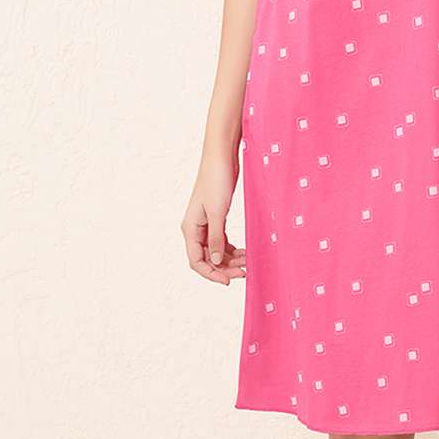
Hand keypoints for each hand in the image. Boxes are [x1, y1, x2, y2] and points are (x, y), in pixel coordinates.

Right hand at [182, 148, 246, 283]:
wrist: (222, 157)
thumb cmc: (216, 181)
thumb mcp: (217, 212)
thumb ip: (215, 238)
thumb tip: (214, 262)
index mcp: (190, 228)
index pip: (196, 261)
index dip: (211, 274)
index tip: (229, 281)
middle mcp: (195, 229)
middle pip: (207, 259)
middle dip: (224, 268)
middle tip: (245, 272)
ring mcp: (205, 224)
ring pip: (215, 251)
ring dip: (230, 259)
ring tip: (248, 262)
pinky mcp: (216, 218)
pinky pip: (221, 241)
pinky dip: (232, 249)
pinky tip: (245, 252)